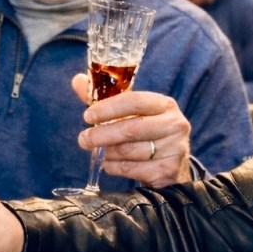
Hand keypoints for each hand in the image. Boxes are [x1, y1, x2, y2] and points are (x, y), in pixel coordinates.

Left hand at [72, 73, 191, 186]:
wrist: (171, 166)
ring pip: (131, 151)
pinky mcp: (169, 171)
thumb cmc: (146, 133)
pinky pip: (134, 169)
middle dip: (102, 135)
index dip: (108, 108)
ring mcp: (175, 149)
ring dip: (108, 152)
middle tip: (83, 139)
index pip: (135, 101)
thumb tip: (77, 80)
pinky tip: (109, 164)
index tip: (87, 116)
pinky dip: (116, 167)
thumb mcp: (131, 114)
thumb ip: (105, 98)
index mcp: (165, 104)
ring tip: (97, 152)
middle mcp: (175, 124)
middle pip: (132, 128)